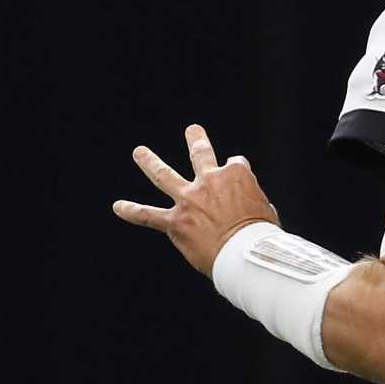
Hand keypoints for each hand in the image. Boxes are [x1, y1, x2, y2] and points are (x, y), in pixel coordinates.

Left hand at [114, 124, 279, 275]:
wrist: (244, 253)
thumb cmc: (261, 235)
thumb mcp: (267, 210)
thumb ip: (253, 202)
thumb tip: (245, 207)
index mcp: (237, 175)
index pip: (237, 166)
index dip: (239, 175)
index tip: (242, 189)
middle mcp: (209, 181)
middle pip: (201, 155)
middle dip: (197, 141)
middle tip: (192, 130)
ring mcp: (188, 200)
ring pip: (163, 175)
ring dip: (150, 162)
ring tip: (140, 152)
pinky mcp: (175, 222)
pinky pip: (147, 215)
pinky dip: (132, 211)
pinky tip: (118, 206)